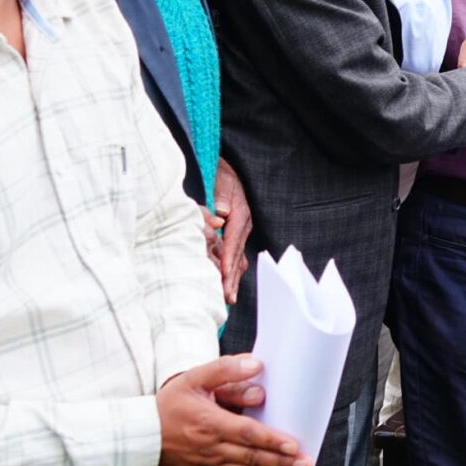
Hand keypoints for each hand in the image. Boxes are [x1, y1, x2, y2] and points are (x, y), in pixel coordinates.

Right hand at [157, 355, 311, 465]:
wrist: (142, 436)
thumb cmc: (169, 405)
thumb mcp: (193, 378)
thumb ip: (225, 369)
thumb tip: (256, 365)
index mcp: (209, 423)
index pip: (247, 434)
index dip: (272, 442)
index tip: (294, 446)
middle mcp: (211, 448)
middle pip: (253, 459)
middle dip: (283, 463)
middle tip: (306, 464)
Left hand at [209, 159, 252, 303]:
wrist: (229, 167)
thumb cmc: (222, 173)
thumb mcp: (222, 179)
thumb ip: (222, 195)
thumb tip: (223, 213)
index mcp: (240, 212)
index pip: (234, 239)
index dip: (228, 258)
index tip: (224, 274)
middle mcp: (244, 224)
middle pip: (238, 255)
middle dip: (233, 277)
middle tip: (227, 297)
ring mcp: (242, 230)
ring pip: (239, 258)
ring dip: (234, 278)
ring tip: (229, 297)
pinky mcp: (237, 233)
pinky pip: (236, 255)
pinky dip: (233, 271)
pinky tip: (229, 284)